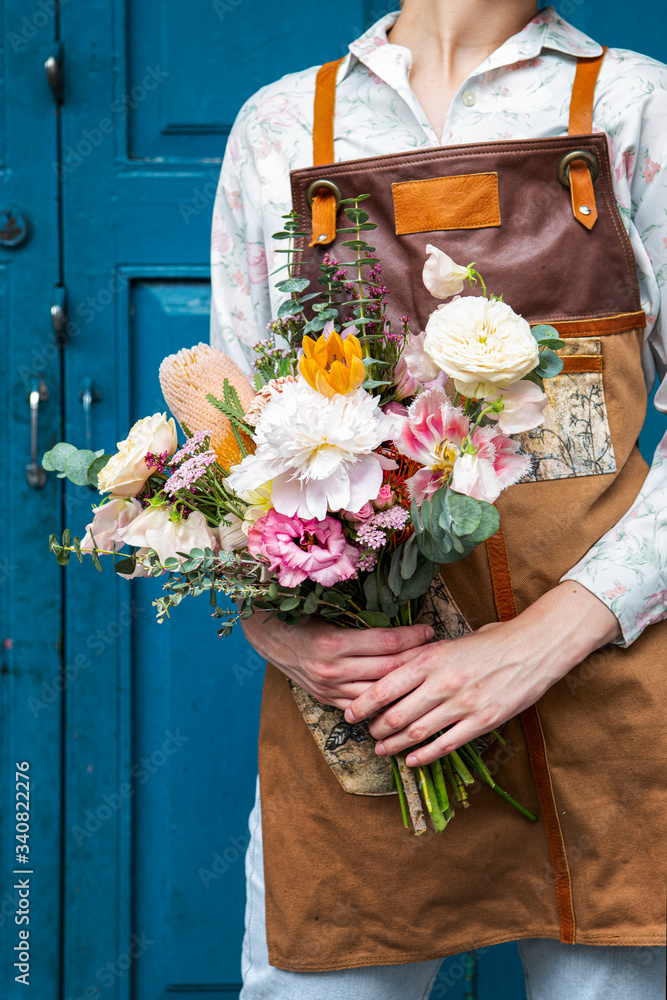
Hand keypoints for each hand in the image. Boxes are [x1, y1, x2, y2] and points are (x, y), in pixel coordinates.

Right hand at [241, 611, 433, 709]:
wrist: (266, 635)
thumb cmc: (299, 615)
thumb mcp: (327, 610)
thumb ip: (361, 618)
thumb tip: (401, 618)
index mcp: (333, 643)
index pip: (387, 643)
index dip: (414, 637)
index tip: (430, 629)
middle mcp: (332, 671)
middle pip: (389, 670)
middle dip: (418, 661)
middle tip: (439, 652)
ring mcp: (329, 690)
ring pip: (379, 693)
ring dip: (406, 685)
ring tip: (428, 676)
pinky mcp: (326, 700)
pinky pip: (362, 707)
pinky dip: (383, 702)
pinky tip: (403, 697)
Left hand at [343, 582, 620, 764]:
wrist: (535, 648)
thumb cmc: (492, 641)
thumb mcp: (451, 641)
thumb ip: (423, 656)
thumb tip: (393, 669)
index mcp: (432, 658)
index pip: (386, 686)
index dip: (363, 703)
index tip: (350, 713)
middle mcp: (444, 683)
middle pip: (397, 714)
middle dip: (377, 727)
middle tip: (368, 732)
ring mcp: (463, 705)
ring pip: (418, 732)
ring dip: (395, 745)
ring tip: (382, 748)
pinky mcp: (482, 722)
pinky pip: (446, 744)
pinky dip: (424, 755)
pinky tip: (412, 759)